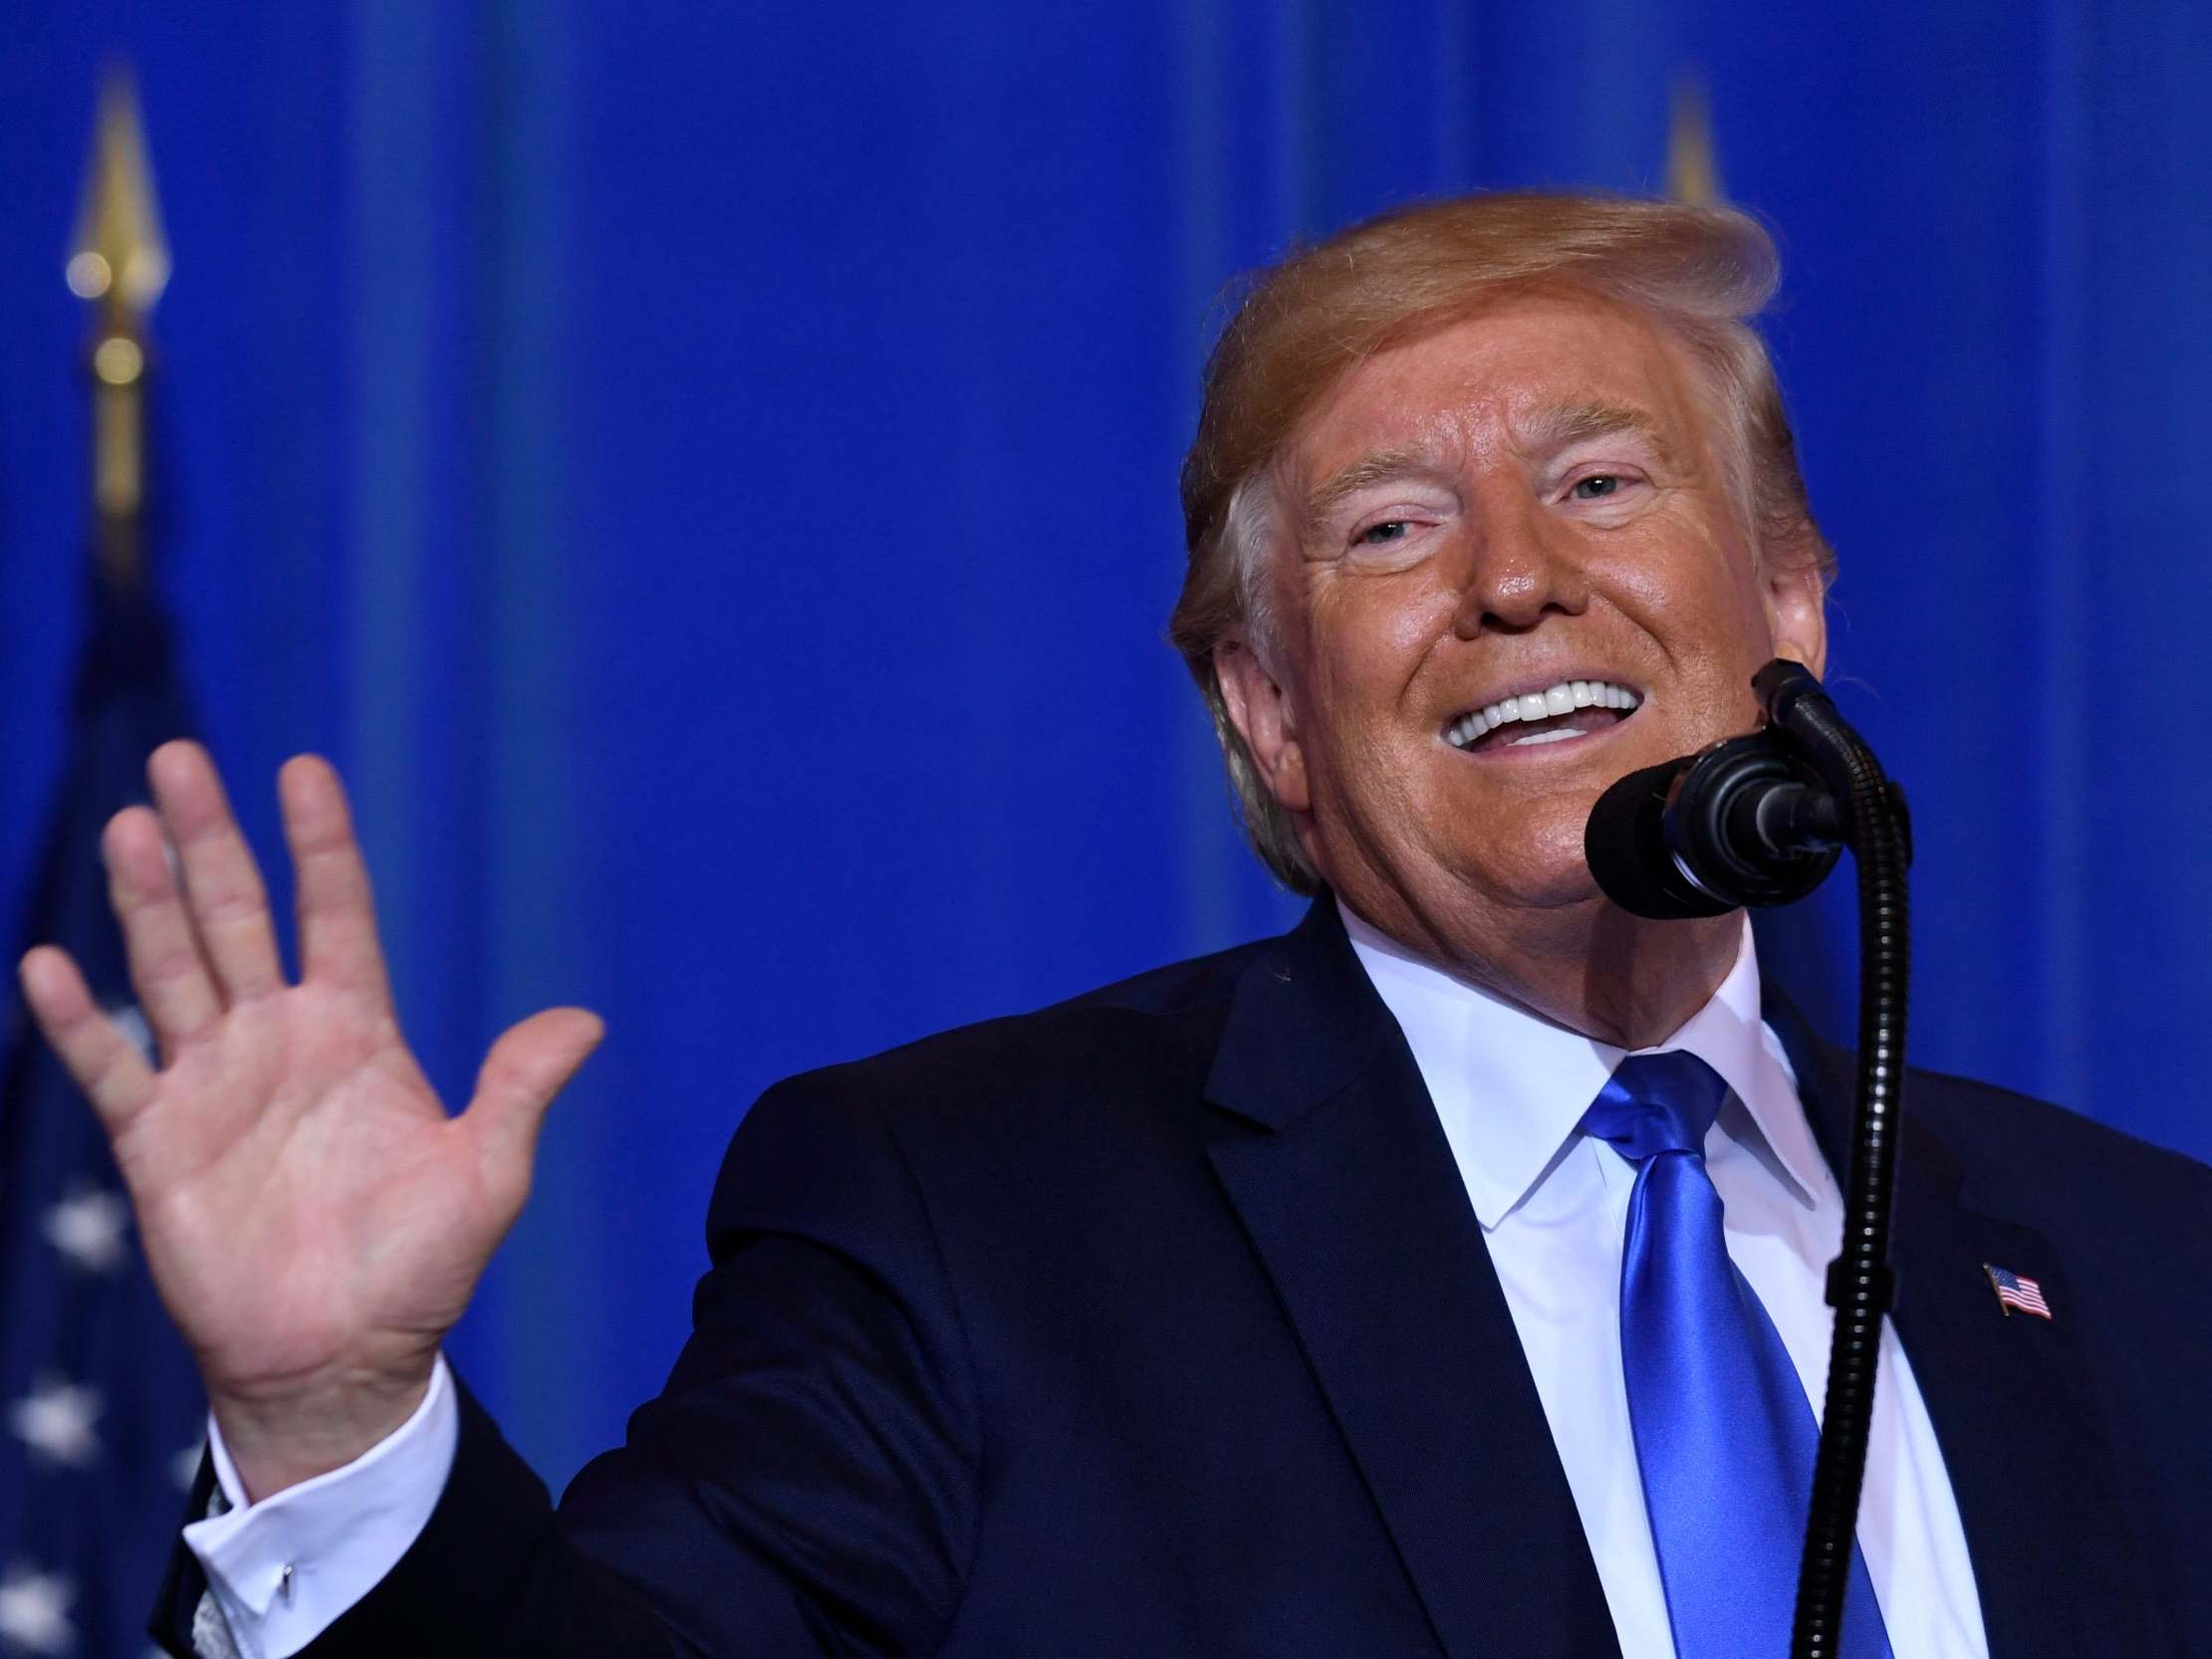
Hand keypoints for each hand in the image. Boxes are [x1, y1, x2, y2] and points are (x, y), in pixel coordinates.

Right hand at [17, 742, 602, 1499]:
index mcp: (357, 1032)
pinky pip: (110, 1068)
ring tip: (130, 826)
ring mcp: (212, 1084)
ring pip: (171, 969)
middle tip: (179, 759)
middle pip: (236, 916)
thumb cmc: (419, 1270)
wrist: (340, 1360)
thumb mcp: (486, 1175)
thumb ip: (519, 1091)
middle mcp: (278, 1039)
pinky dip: (77, 1020)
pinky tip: (48, 964)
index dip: (321, 844)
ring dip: (147, 900)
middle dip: (211, 839)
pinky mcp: (157, 1142)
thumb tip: (586, 1021)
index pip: (336, 913)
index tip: (305, 769)